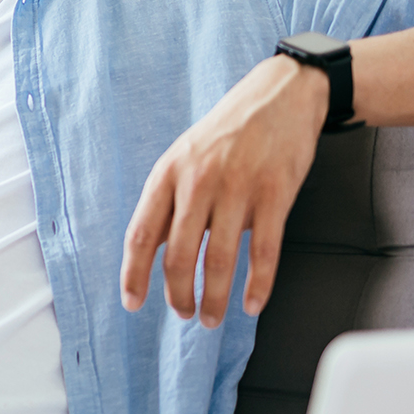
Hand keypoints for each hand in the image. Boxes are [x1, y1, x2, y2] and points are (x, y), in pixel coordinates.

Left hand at [119, 55, 328, 326]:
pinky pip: (264, 251)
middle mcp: (199, 181)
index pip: (141, 234)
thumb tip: (152, 253)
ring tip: (211, 318)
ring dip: (213, 298)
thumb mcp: (184, 157)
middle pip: (177, 254)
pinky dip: (258, 285)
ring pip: (219, 260)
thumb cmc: (227, 132)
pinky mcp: (276, 193)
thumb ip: (170, 201)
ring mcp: (238, 187)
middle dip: (178, 294)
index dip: (134, 274)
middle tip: (183, 315)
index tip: (133, 303)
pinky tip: (252, 304)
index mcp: (168, 173)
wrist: (280, 95)